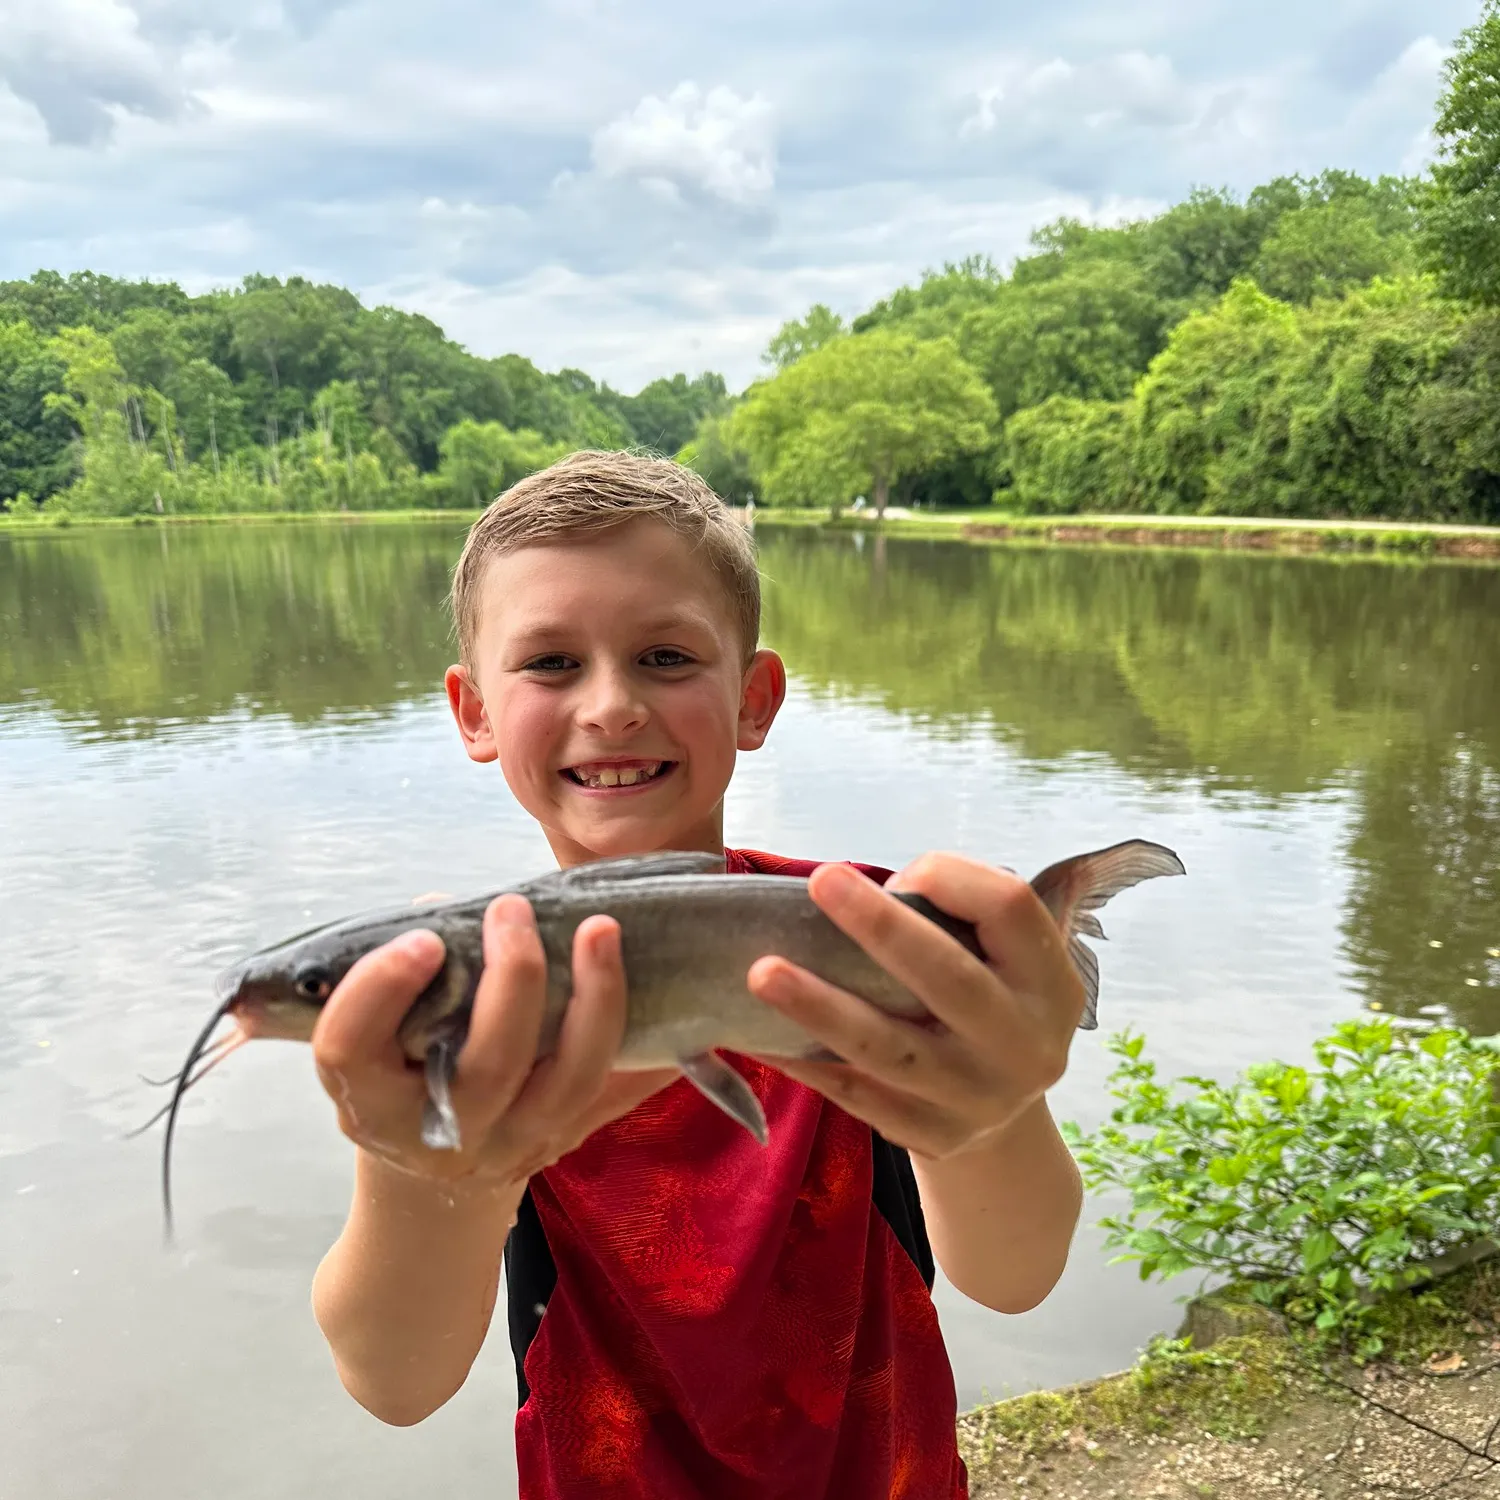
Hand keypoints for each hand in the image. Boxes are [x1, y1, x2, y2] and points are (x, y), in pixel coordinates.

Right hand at [311, 895, 675, 1191]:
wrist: (430, 1182)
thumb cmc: (399, 1076)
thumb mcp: (377, 1036)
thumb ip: (406, 973)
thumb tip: (446, 908)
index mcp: (370, 1099)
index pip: (351, 1049)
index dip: (382, 990)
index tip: (424, 939)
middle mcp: (440, 1134)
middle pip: (487, 1066)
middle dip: (513, 978)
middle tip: (513, 909)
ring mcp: (511, 1145)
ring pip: (568, 1082)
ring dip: (594, 1000)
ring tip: (600, 930)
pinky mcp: (561, 1141)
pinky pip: (613, 1095)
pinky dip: (646, 1052)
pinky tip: (677, 1010)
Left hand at [747, 854, 1083, 1161]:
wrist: (1004, 1123)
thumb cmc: (986, 1006)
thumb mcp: (1008, 964)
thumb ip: (960, 919)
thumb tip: (866, 894)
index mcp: (1050, 984)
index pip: (1011, 908)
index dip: (951, 877)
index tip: (897, 874)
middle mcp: (1023, 1045)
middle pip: (951, 979)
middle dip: (883, 928)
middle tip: (820, 881)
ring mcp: (977, 1098)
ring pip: (890, 1049)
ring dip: (821, 1007)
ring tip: (763, 972)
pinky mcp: (931, 1137)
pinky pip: (857, 1095)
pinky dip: (806, 1062)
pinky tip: (758, 1035)